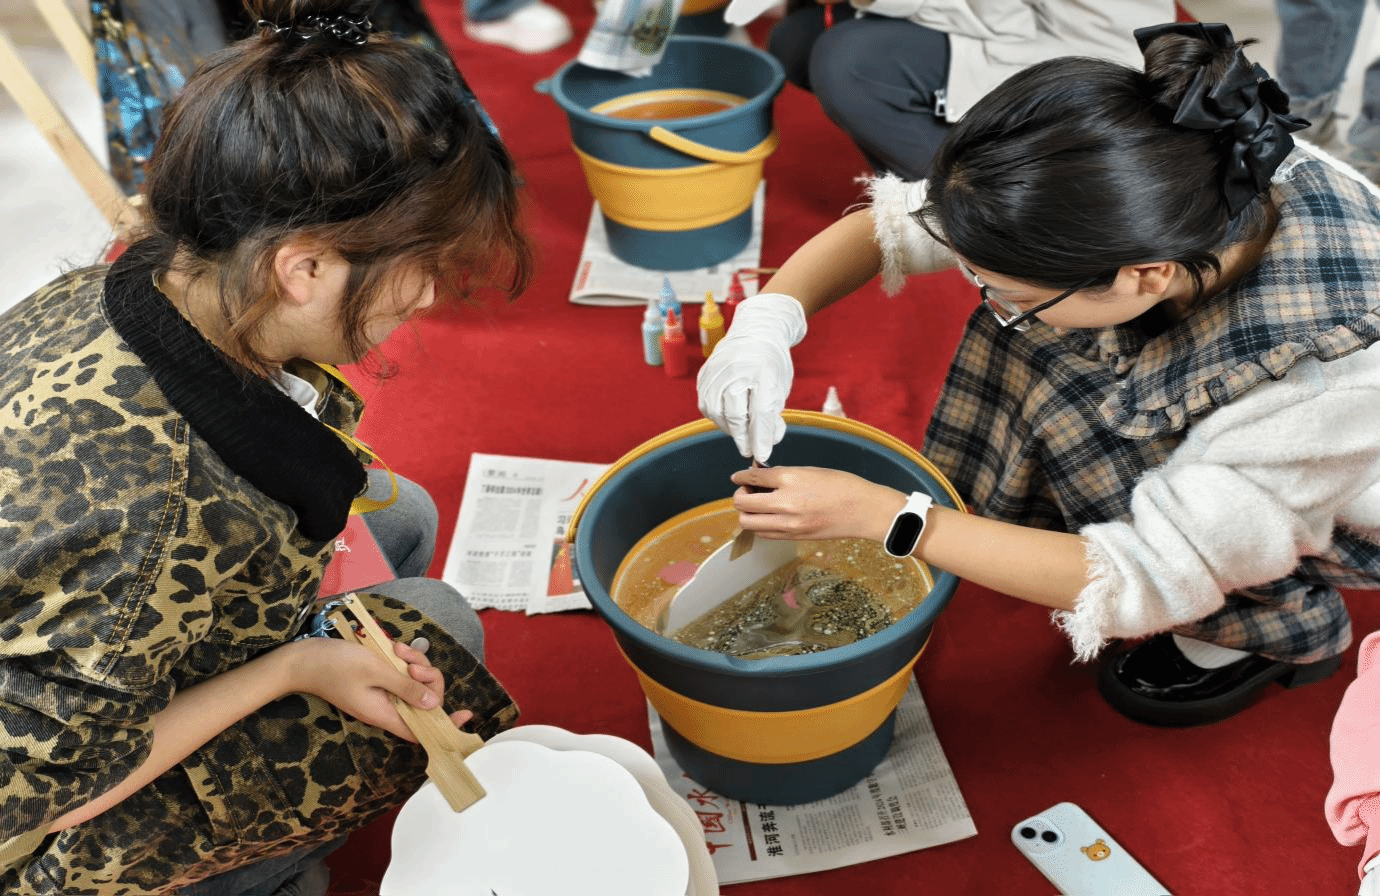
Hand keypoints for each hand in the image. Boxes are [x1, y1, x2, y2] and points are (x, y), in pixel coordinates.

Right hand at [284, 637, 472, 741]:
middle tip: (412, 663)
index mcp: (385, 714)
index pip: (422, 729)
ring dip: (414, 664)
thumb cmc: (336, 665)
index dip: (445, 724)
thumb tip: (434, 704)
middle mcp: (385, 708)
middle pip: (423, 700)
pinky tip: (394, 648)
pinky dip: (402, 660)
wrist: (302, 659)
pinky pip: (400, 673)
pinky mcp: (377, 681)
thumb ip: (406, 688)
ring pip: (414, 683)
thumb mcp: (376, 672)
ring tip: (398, 651)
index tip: (467, 715)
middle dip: (427, 678)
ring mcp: (381, 694)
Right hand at [696, 293, 806, 462]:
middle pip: (736, 414)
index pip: (761, 412)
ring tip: (741, 427)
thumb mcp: (779, 388)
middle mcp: (737, 369)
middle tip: (749, 448)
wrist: (756, 331)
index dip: (761, 438)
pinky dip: (718, 415)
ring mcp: (717, 371)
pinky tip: (729, 414)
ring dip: (730, 427)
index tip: (762, 456)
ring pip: (717, 413)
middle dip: (743, 436)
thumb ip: (771, 417)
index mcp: (763, 372)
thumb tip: (763, 448)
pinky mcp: (704, 375)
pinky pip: (706, 405)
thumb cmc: (771, 363)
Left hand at [730, 464, 905, 542]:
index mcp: (790, 479)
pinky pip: (764, 534)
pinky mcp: (794, 537)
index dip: (741, 476)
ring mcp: (789, 524)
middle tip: (749, 491)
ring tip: (759, 506)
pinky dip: (760, 525)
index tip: (739, 476)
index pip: (752, 478)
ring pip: (748, 523)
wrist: (863, 510)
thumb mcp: (809, 470)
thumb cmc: (841, 485)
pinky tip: (770, 517)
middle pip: (742, 504)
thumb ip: (783, 474)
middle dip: (740, 496)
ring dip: (748, 513)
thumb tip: (761, 477)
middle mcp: (786, 503)